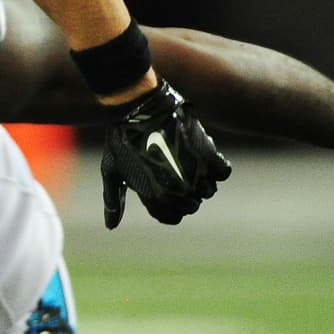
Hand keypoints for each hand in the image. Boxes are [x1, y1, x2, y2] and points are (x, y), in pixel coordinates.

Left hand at [100, 79, 230, 228]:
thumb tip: (111, 226)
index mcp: (154, 198)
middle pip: (191, 205)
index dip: (170, 206)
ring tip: (187, 160)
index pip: (171, 217)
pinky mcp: (208, 154)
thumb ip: (114, 200)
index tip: (167, 190)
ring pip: (209, 190)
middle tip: (176, 170)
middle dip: (185, 192)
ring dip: (201, 179)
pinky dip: (217, 165)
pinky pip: (223, 172)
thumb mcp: (112, 170)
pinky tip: (204, 153)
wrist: (137, 106)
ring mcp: (194, 174)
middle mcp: (177, 191)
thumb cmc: (120, 137)